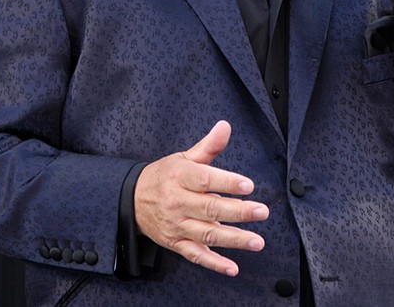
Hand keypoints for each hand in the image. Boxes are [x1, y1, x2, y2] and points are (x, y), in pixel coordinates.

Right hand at [134, 120, 268, 275]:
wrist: (132, 199)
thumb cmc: (165, 176)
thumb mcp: (184, 157)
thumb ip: (209, 146)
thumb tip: (225, 126)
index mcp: (180, 177)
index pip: (205, 180)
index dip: (227, 183)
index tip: (248, 185)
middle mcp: (177, 202)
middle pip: (210, 208)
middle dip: (238, 211)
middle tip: (261, 212)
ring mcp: (176, 225)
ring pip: (207, 234)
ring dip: (234, 239)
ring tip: (257, 241)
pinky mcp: (175, 243)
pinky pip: (195, 255)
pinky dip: (214, 263)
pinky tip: (232, 267)